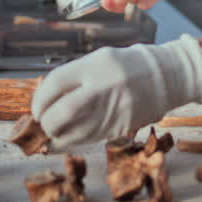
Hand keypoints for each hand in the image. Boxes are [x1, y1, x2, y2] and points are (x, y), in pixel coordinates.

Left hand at [31, 35, 201, 149]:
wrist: (166, 78)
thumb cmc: (126, 67)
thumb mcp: (98, 60)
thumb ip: (73, 78)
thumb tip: (44, 101)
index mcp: (96, 65)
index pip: (55, 84)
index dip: (39, 101)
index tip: (35, 109)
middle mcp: (105, 88)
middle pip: (63, 113)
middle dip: (46, 123)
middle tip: (41, 123)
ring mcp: (115, 110)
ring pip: (75, 133)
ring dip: (57, 137)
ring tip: (51, 133)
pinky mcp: (122, 127)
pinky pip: (90, 139)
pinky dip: (73, 141)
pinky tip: (66, 139)